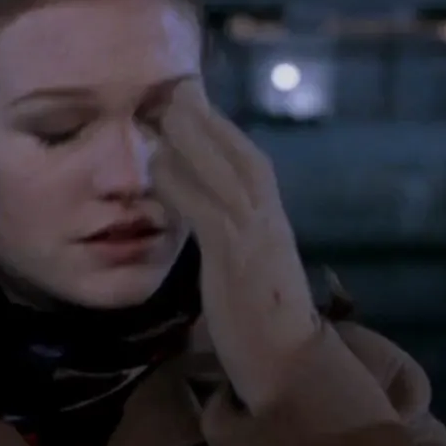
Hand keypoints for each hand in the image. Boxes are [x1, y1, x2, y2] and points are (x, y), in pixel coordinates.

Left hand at [153, 79, 320, 409]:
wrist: (287, 361)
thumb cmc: (262, 317)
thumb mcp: (248, 261)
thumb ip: (230, 228)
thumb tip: (199, 199)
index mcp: (271, 214)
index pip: (244, 155)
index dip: (215, 125)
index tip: (186, 97)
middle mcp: (267, 214)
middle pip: (235, 148)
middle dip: (203, 116)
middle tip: (171, 84)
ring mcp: (254, 232)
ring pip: (222, 169)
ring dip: (190, 138)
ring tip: (159, 110)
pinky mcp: (235, 256)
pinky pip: (206, 208)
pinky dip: (182, 183)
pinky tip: (158, 166)